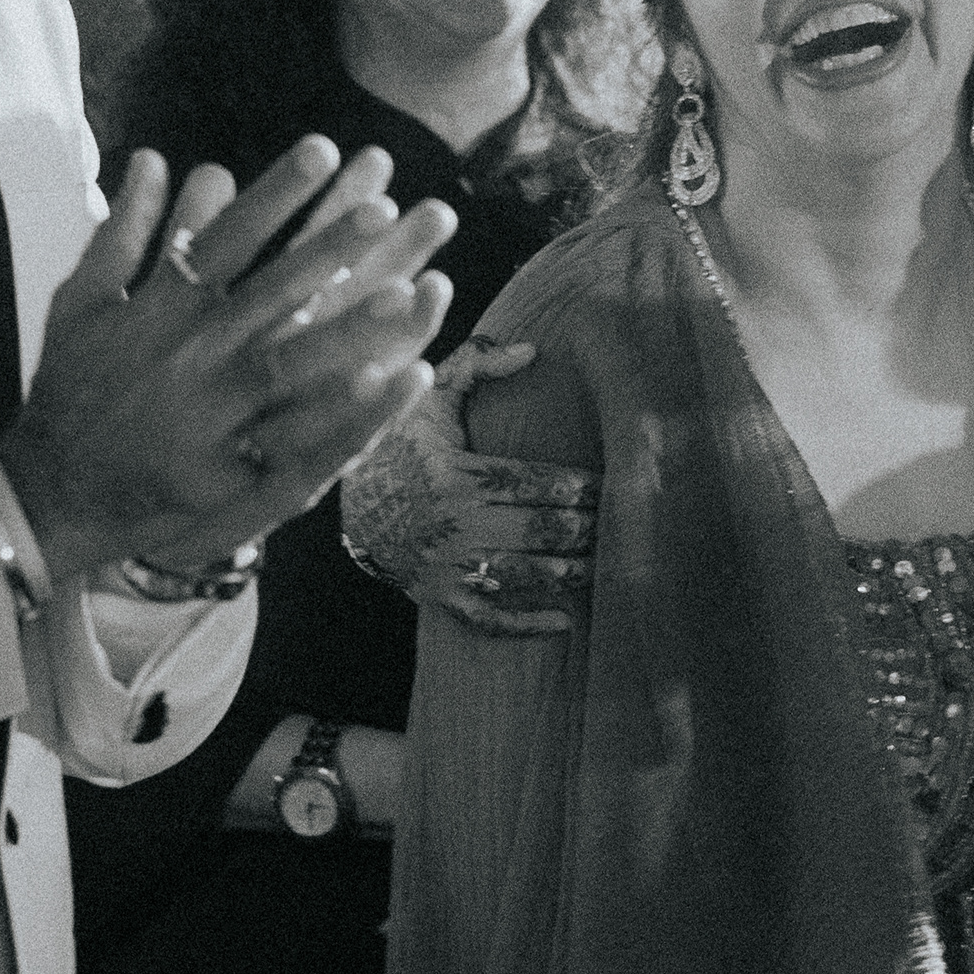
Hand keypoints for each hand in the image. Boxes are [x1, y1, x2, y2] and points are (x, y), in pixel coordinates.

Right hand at [0, 139, 457, 584]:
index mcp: (159, 306)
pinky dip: (337, 413)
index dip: (276, 193)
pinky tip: (385, 385)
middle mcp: (188, 351)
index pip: (227, 236)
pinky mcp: (219, 468)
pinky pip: (290, 437)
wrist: (48, 488)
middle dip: (327, 247)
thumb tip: (152, 157)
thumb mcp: (81, 300)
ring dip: (350, 327)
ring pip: (289, 361)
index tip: (323, 147)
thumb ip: (123, 227)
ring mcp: (207, 412)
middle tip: (383, 205)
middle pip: (269, 291)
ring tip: (409, 292)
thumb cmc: (68, 386)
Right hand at [338, 338, 595, 635]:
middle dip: (588, 528)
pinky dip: (530, 624)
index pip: (537, 482)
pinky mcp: (442, 598)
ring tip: (606, 563)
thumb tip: (533, 349)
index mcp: (458, 475)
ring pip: (528, 574)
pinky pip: (491, 619)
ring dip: (574, 571)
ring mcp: (449, 567)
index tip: (610, 485)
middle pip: (542, 529)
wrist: (352, 504)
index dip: (581, 487)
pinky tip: (567, 620)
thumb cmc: (402, 442)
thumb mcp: (431, 394)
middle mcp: (456, 525)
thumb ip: (478, 363)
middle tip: (621, 524)